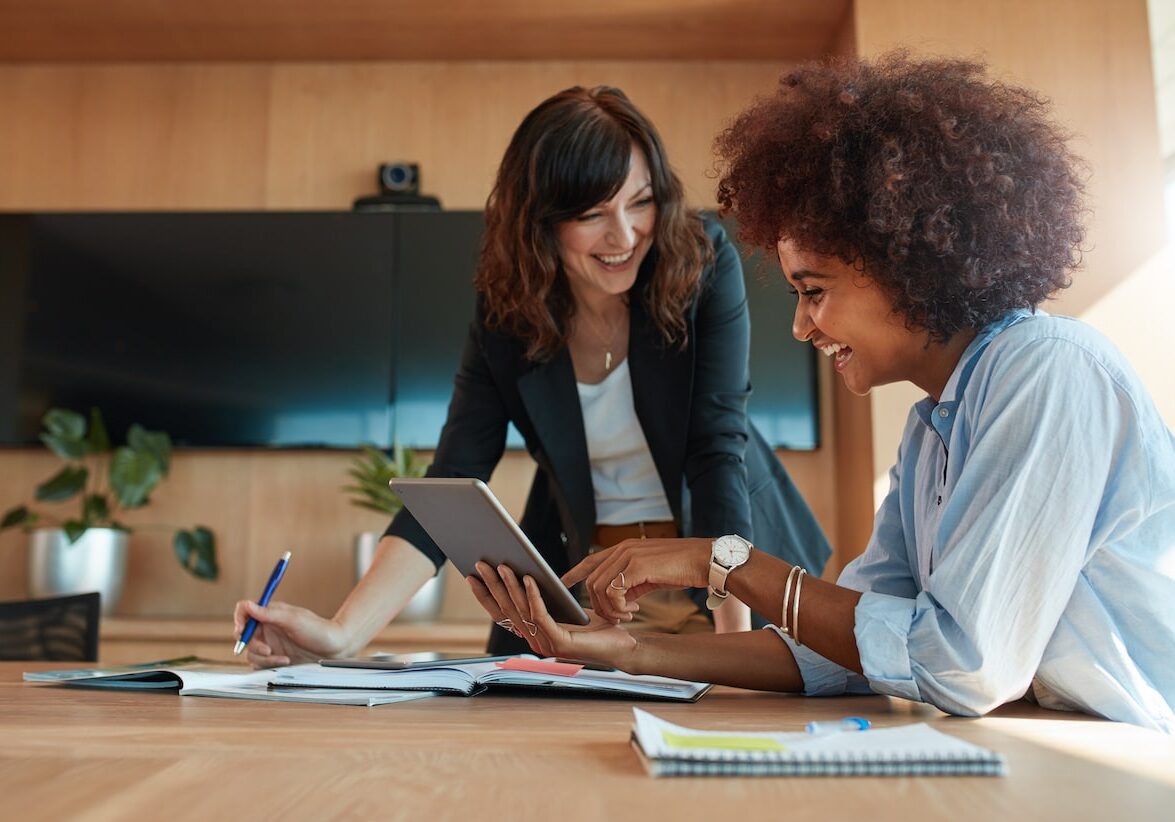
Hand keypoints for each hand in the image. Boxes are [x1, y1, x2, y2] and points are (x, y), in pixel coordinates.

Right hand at [232, 599, 348, 668]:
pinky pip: (260, 664)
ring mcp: (270, 644)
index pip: (244, 612)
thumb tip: (247, 605)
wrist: (334, 648)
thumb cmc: (318, 630)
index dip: (239, 619)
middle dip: (253, 645)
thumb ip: (268, 613)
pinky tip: (286, 662)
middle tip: (267, 650)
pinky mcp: (274, 658)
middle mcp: (267, 628)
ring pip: (251, 653)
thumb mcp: (293, 619)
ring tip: (283, 658)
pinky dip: (269, 665)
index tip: (241, 630)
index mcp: (270, 614)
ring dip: (264, 658)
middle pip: (244, 636)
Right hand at [466, 562, 634, 663]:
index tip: (472, 576)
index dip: (486, 596)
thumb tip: (524, 573)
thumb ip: (545, 599)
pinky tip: (529, 578)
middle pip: (507, 610)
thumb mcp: (565, 608)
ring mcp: (546, 644)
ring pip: (521, 611)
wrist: (623, 645)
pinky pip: (541, 615)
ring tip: (503, 565)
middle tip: (481, 563)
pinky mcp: (560, 643)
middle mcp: (535, 641)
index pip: (502, 614)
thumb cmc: (597, 626)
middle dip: (492, 585)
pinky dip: (533, 596)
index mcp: (533, 634)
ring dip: (510, 586)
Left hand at [560, 537, 712, 622]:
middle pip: (592, 580)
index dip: (574, 572)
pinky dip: (619, 606)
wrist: (705, 560)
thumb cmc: (682, 568)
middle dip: (599, 604)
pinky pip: (613, 591)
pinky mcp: (637, 566)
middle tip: (618, 616)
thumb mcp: (650, 574)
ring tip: (628, 615)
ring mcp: (629, 555)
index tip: (563, 583)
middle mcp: (623, 549)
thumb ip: (631, 581)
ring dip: (610, 608)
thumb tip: (620, 598)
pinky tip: (634, 609)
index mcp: (625, 548)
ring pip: (599, 587)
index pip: (591, 560)